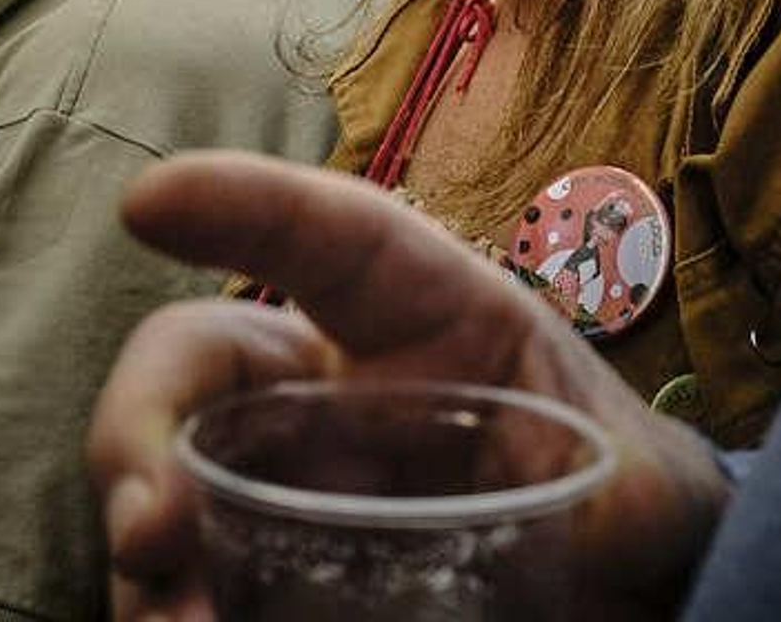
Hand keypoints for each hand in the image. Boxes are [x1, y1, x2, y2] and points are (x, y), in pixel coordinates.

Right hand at [87, 153, 729, 621]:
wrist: (616, 579)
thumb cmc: (622, 498)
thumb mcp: (638, 483)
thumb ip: (623, 496)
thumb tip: (604, 535)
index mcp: (425, 317)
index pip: (331, 236)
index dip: (243, 203)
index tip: (147, 201)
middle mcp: (326, 380)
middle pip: (197, 358)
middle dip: (142, 418)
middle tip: (149, 521)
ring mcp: (281, 473)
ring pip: (167, 471)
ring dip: (143, 543)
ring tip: (167, 621)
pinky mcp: (262, 560)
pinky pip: (182, 572)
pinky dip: (161, 603)